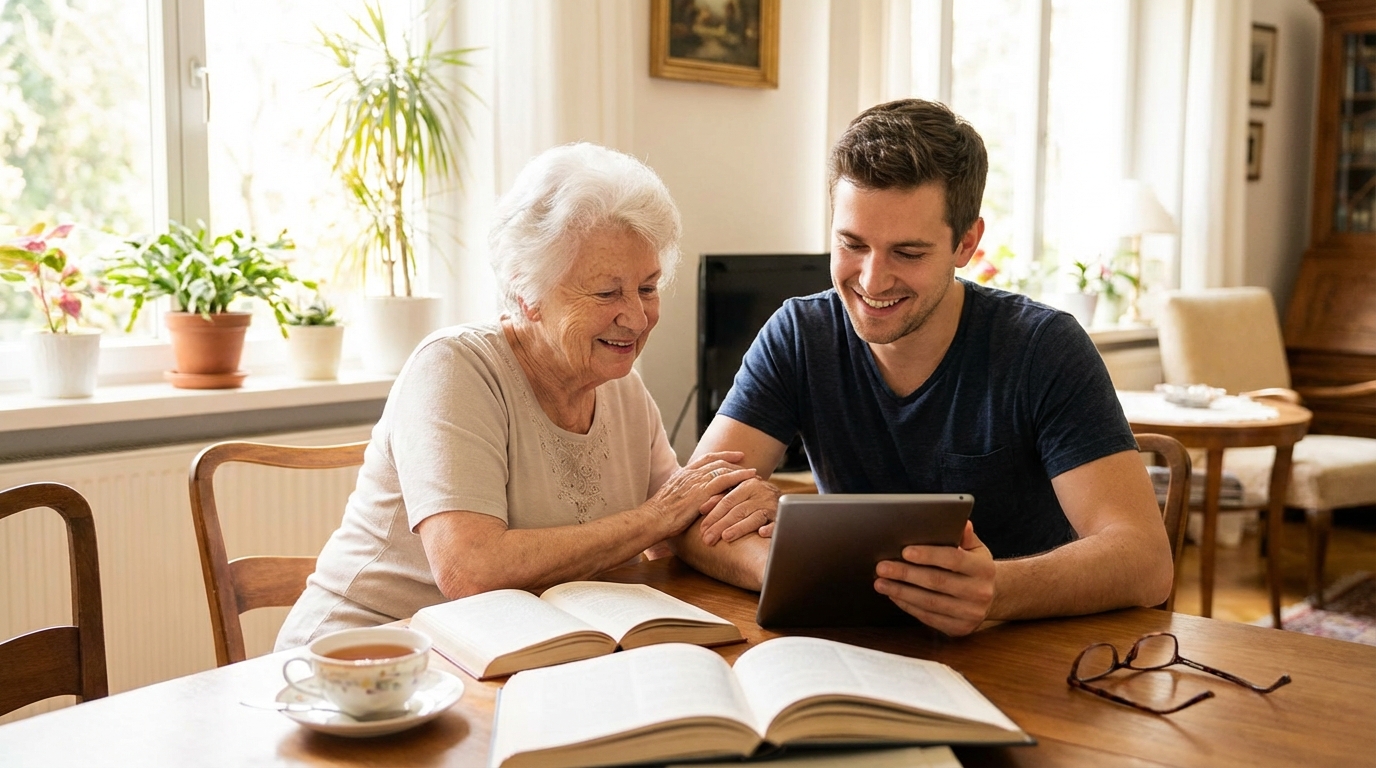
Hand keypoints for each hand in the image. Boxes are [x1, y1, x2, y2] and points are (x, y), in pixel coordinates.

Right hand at [645, 452, 754, 538]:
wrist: (652, 520)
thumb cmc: (658, 516)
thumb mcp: (670, 501)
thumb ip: (681, 496)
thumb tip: (687, 501)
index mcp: (682, 474)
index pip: (704, 460)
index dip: (719, 456)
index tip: (732, 456)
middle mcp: (690, 473)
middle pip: (716, 461)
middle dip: (732, 460)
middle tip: (745, 461)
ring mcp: (696, 481)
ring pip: (723, 468)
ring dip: (739, 469)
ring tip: (753, 472)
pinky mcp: (703, 491)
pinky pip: (726, 479)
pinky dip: (739, 476)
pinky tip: (750, 478)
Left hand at [698, 477, 780, 545]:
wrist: (788, 504)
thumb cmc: (757, 501)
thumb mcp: (741, 495)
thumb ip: (722, 499)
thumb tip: (701, 507)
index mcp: (748, 485)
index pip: (727, 500)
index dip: (713, 515)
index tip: (702, 529)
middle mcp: (761, 493)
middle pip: (738, 510)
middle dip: (721, 525)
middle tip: (707, 539)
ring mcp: (773, 505)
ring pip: (754, 517)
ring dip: (740, 527)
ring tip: (726, 537)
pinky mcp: (784, 518)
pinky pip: (777, 523)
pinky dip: (770, 528)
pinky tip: (761, 533)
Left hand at [872, 522, 994, 635]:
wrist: (991, 598)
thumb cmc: (975, 569)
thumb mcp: (976, 550)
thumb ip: (965, 537)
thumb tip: (961, 522)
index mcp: (984, 569)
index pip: (954, 559)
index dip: (928, 555)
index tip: (905, 551)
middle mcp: (980, 592)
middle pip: (937, 581)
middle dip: (906, 573)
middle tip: (883, 567)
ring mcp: (970, 613)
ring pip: (929, 602)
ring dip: (901, 592)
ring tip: (881, 582)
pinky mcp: (959, 629)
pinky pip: (928, 617)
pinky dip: (908, 605)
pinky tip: (894, 595)